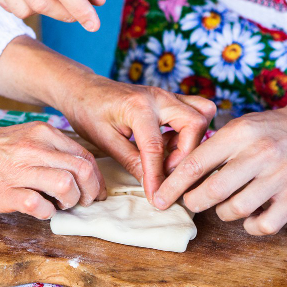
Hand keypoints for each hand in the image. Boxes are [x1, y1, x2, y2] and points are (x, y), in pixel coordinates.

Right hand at [0, 121, 102, 218]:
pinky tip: (41, 211)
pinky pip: (40, 206)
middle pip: (83, 170)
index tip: (95, 191)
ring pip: (66, 185)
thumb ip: (53, 149)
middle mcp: (34, 148)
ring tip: (61, 205)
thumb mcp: (27, 137)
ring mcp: (20, 170)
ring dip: (70, 201)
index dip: (96, 178)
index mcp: (43, 134)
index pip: (85, 156)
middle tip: (83, 202)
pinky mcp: (8, 192)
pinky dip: (47, 213)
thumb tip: (81, 171)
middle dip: (90, 192)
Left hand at [58, 74, 216, 199]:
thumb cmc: (89, 112)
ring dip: (193, 140)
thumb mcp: (105, 141)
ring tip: (169, 158)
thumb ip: (131, 162)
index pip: (156, 146)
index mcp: (138, 107)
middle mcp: (158, 97)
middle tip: (167, 172)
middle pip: (195, 123)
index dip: (158, 176)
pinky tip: (169, 146)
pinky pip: (195, 111)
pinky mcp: (170, 99)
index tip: (157, 197)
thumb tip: (152, 186)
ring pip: (202, 113)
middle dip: (187, 153)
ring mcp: (167, 95)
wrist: (83, 89)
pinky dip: (189, 132)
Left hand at [153, 106, 286, 234]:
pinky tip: (250, 214)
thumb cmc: (269, 130)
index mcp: (240, 133)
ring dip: (223, 212)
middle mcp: (261, 153)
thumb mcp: (238, 127)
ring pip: (236, 210)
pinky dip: (250, 226)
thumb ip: (210, 150)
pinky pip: (264, 226)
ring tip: (227, 202)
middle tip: (192, 202)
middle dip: (194, 202)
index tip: (159, 200)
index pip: (195, 165)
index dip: (172, 186)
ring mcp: (281, 176)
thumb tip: (172, 177)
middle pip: (212, 191)